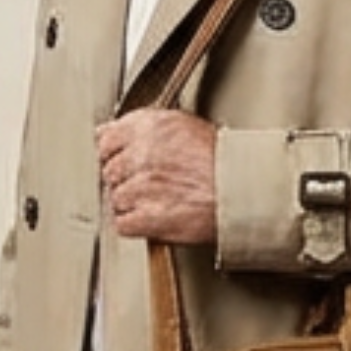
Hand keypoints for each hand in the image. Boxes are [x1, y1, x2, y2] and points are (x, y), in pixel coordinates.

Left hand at [96, 109, 216, 243]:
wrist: (245, 190)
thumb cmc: (223, 160)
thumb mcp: (184, 126)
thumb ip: (144, 126)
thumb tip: (108, 131)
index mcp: (150, 127)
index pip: (105, 139)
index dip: (115, 154)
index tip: (125, 162)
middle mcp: (143, 154)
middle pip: (109, 171)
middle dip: (125, 179)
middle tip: (149, 184)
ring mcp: (142, 187)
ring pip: (115, 199)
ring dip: (131, 204)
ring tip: (158, 201)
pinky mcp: (148, 217)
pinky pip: (122, 224)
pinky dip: (135, 225)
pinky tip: (153, 218)